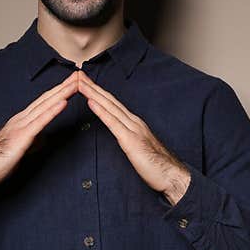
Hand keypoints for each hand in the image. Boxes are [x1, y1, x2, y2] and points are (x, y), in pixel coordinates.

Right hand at [0, 71, 79, 209]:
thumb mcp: (20, 148)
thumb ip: (32, 140)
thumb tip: (42, 139)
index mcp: (22, 121)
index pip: (44, 102)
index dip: (59, 91)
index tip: (72, 82)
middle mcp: (21, 119)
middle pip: (46, 99)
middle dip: (64, 86)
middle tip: (79, 74)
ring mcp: (21, 126)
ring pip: (45, 106)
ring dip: (62, 93)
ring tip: (75, 83)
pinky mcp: (22, 137)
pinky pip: (40, 121)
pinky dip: (53, 110)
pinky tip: (63, 102)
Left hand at [76, 70, 190, 204]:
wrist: (171, 175)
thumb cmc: (155, 165)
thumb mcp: (138, 147)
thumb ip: (128, 137)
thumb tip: (118, 134)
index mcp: (134, 123)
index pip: (112, 104)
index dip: (98, 92)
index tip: (85, 83)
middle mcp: (133, 121)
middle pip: (109, 100)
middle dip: (92, 87)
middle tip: (78, 74)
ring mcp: (132, 129)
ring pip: (109, 107)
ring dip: (93, 93)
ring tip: (80, 83)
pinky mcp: (131, 140)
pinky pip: (113, 123)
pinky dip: (101, 111)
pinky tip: (91, 102)